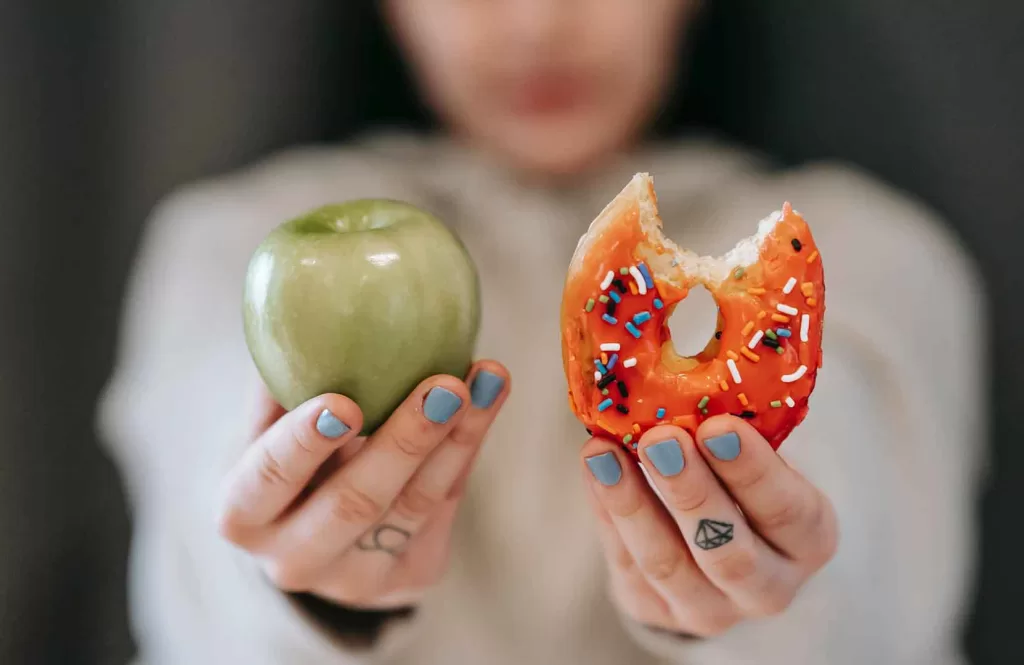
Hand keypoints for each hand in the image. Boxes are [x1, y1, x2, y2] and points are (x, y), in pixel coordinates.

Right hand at [216, 361, 509, 608]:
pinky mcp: (410, 578)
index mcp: (243, 515)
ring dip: (458, 437)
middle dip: (405, 441)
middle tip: (445, 385)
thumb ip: (282, 379)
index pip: (268, 480)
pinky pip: (445, 508)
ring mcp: (355, 580)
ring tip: (487, 379)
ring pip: (415, 506)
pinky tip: (487, 400)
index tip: (343, 402)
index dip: (303, 443)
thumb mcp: (267, 425)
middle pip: (355, 502)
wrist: (315, 534)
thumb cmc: (288, 456)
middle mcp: (294, 560)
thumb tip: (305, 302)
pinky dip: (467, 449)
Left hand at [581, 416, 837, 636]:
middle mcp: (767, 587)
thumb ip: (737, 428)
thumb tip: (687, 365)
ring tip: (603, 452)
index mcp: (808, 539)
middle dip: (691, 492)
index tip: (718, 426)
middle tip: (660, 438)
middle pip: (728, 551)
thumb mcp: (759, 455)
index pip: (787, 511)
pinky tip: (594, 468)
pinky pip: (626, 563)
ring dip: (631, 504)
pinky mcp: (655, 612)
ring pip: (667, 564)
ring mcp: (709, 609)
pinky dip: (606, 512)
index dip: (753, 471)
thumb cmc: (742, 479)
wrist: (718, 543)